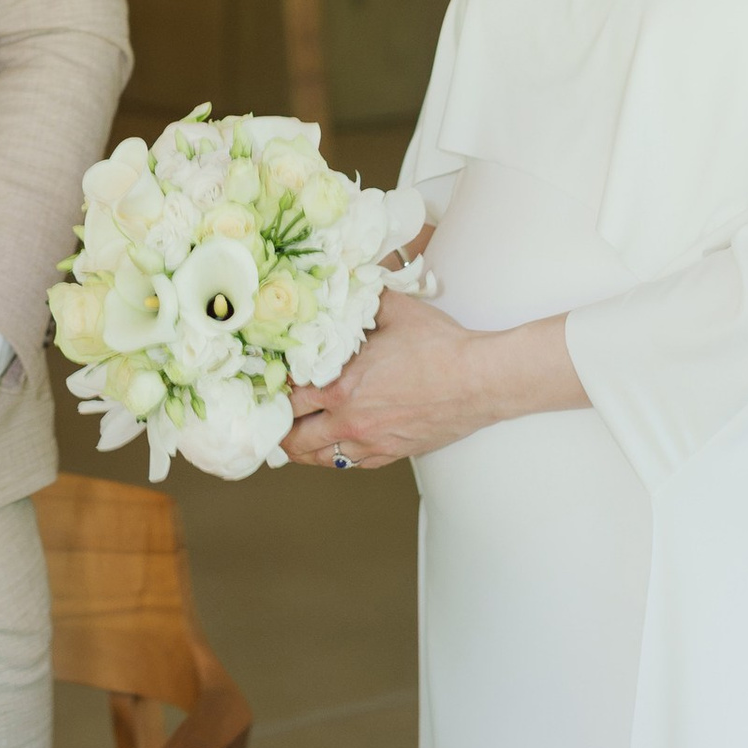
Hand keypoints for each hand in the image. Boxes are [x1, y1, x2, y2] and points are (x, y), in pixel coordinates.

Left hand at [282, 296, 583, 470]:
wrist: (480, 380)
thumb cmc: (440, 347)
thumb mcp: (394, 311)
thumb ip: (361, 300)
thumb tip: (345, 283)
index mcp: (342, 386)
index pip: (288, 400)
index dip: (274, 393)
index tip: (268, 386)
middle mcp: (351, 420)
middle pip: (295, 439)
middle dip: (280, 428)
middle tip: (272, 417)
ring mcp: (371, 442)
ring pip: (321, 458)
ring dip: (303, 448)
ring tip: (294, 437)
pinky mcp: (392, 453)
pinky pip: (351, 464)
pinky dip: (336, 456)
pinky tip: (333, 444)